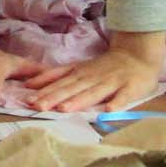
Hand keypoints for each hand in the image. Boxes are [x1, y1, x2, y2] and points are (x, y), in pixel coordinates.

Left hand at [20, 40, 162, 113]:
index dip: (45, 91)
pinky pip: (123, 97)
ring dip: (79, 101)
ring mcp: (112, 83)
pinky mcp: (130, 88)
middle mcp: (93, 78)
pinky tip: (108, 111)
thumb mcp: (77, 67)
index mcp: (80, 74)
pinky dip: (116, 103)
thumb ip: (56, 75)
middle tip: (39, 107)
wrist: (137, 55)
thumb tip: (30, 84)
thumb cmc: (104, 67)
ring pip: (94, 93)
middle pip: (72, 89)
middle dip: (55, 98)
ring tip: (65, 109)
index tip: (29, 100)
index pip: (60, 83)